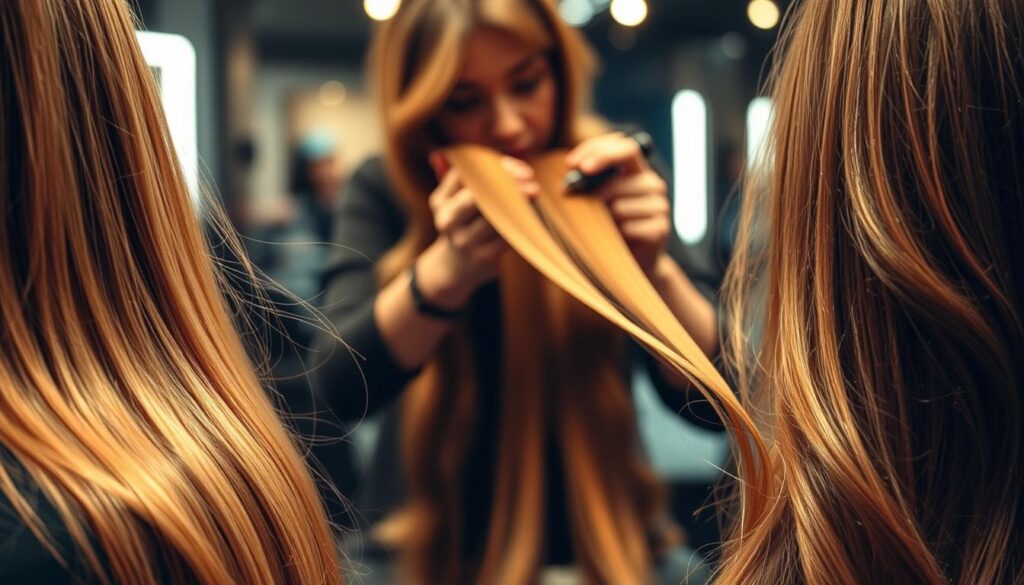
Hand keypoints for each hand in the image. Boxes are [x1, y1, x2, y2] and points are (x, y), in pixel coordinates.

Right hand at [415, 153, 538, 307]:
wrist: (453, 270)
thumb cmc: (462, 225)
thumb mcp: (452, 201)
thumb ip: (458, 176)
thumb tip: (444, 153)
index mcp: (440, 201)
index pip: (465, 173)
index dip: (491, 165)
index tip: (514, 165)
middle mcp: (449, 220)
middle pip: (477, 195)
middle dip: (505, 183)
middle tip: (529, 177)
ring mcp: (465, 241)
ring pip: (494, 216)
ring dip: (518, 203)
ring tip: (533, 192)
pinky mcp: (484, 258)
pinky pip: (506, 237)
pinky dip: (520, 224)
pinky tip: (531, 215)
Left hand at [566, 132, 670, 274]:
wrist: (633, 261)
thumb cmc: (610, 225)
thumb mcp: (598, 198)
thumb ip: (589, 182)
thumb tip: (570, 178)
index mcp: (639, 170)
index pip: (625, 147)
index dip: (598, 151)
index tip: (572, 164)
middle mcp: (654, 184)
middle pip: (616, 181)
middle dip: (590, 193)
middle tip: (574, 203)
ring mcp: (660, 206)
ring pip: (618, 207)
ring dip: (604, 220)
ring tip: (607, 229)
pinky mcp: (660, 229)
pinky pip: (627, 227)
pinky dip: (616, 236)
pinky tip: (619, 240)